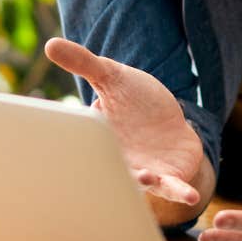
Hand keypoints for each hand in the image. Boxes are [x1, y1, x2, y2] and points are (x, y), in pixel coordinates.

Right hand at [45, 37, 205, 206]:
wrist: (167, 121)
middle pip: (113, 170)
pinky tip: (191, 197)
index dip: (81, 147)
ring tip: (148, 178)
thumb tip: (50, 44)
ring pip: (143, 183)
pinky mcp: (170, 178)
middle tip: (110, 164)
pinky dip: (181, 193)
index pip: (87, 144)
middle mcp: (119, 161)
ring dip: (145, 183)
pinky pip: (175, 189)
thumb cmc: (135, 101)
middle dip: (112, 171)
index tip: (74, 147)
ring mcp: (146, 173)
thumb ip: (83, 64)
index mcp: (100, 139)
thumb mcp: (111, 77)